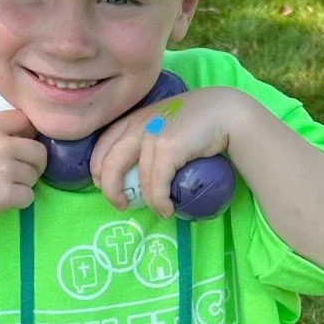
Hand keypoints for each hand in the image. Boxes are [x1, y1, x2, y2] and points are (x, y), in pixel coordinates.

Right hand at [0, 101, 46, 231]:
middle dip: (33, 161)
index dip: (26, 133)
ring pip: (34, 175)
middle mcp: (2, 145)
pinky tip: (5, 200)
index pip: (26, 121)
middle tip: (21, 170)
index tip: (20, 144)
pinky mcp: (7, 195)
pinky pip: (28, 197)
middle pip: (38, 150)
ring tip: (6, 186)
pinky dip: (20, 200)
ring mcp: (6, 170)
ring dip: (24, 182)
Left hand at [89, 86, 247, 217]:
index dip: (98, 171)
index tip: (106, 187)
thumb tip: (135, 170)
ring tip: (157, 211)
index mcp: (132, 119)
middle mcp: (137, 125)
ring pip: (136, 180)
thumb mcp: (162, 122)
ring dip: (145, 203)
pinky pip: (156, 185)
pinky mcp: (169, 148)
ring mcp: (152, 136)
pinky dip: (160, 202)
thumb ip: (145, 136)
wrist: (225, 112)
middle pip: (108, 164)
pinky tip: (167, 209)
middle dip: (110, 191)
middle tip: (120, 205)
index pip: (101, 147)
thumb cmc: (195, 119)